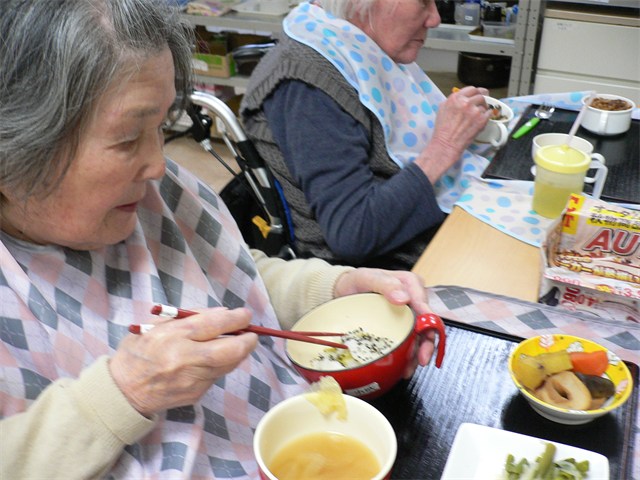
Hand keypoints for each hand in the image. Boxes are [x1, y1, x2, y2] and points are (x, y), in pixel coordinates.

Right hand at [109, 307, 257, 416]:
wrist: (123, 391)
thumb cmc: (139, 352)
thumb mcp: (157, 325)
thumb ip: (189, 317)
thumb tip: (222, 313)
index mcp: (173, 337)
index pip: (214, 324)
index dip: (236, 318)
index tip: (246, 314)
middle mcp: (184, 359)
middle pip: (230, 349)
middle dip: (247, 339)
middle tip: (252, 333)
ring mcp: (192, 380)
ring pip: (228, 364)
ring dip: (238, 352)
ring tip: (236, 342)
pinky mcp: (195, 394)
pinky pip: (218, 376)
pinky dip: (223, 365)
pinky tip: (215, 359)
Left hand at [333, 268, 435, 373]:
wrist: (345, 289)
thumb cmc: (358, 280)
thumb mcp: (368, 277)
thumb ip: (386, 284)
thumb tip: (403, 298)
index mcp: (411, 285)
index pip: (425, 306)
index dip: (429, 324)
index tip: (426, 337)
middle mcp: (413, 299)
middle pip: (427, 324)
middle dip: (427, 344)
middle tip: (421, 359)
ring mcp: (407, 314)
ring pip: (420, 336)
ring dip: (417, 353)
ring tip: (409, 367)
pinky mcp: (400, 325)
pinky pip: (408, 340)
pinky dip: (407, 353)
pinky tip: (402, 364)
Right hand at [415, 86, 490, 182]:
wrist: (447, 143)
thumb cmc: (443, 129)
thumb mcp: (442, 108)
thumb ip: (453, 100)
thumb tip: (462, 97)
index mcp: (455, 98)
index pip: (471, 89)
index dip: (476, 91)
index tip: (479, 93)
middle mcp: (466, 103)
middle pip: (480, 95)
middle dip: (481, 99)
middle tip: (482, 103)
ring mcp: (475, 111)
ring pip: (485, 105)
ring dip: (483, 109)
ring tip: (477, 116)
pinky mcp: (481, 120)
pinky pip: (489, 113)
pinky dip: (486, 116)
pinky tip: (480, 120)